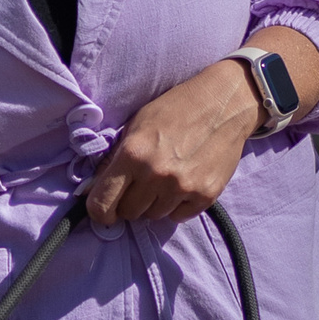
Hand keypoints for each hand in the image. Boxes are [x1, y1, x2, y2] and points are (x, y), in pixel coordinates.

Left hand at [84, 60, 264, 228]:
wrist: (223, 102)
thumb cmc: (176, 109)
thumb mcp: (136, 125)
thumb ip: (115, 159)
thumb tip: (94, 189)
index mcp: (133, 155)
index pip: (101, 203)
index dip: (99, 212)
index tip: (103, 211)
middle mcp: (156, 175)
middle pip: (129, 213)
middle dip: (130, 202)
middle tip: (140, 184)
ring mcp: (182, 187)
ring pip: (154, 216)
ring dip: (155, 203)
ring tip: (165, 178)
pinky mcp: (206, 195)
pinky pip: (179, 216)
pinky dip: (177, 205)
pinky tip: (183, 182)